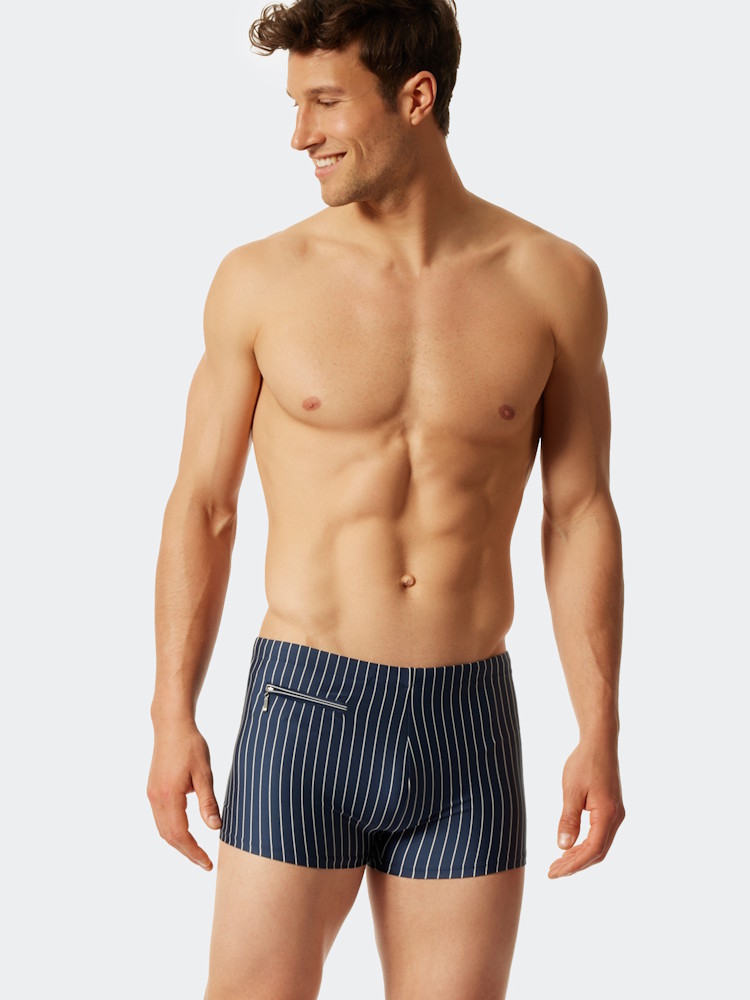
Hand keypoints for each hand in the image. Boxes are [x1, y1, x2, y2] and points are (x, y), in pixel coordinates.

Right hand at [147, 720, 221, 870]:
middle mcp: (156, 798)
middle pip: (169, 836)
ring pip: (163, 829)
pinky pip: (160, 819)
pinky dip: (172, 831)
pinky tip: (186, 833)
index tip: (208, 863)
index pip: (180, 834)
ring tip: (197, 852)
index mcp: (169, 796)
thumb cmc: (190, 745)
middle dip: (187, 852)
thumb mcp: (204, 773)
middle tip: (205, 863)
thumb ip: (208, 801)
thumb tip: (216, 827)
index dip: (194, 852)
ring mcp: (152, 795)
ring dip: (179, 843)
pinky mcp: (153, 790)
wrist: (171, 725)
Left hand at [548, 740, 624, 878]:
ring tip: (558, 863)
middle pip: (597, 852)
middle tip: (552, 872)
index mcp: (608, 814)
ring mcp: (616, 814)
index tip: (553, 872)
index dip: (573, 865)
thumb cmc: (584, 762)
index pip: (592, 850)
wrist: (600, 742)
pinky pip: (600, 835)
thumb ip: (568, 819)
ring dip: (580, 857)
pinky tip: (571, 847)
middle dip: (575, 865)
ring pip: (600, 845)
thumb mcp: (571, 790)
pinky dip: (586, 845)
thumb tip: (563, 847)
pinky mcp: (612, 810)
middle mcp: (616, 818)